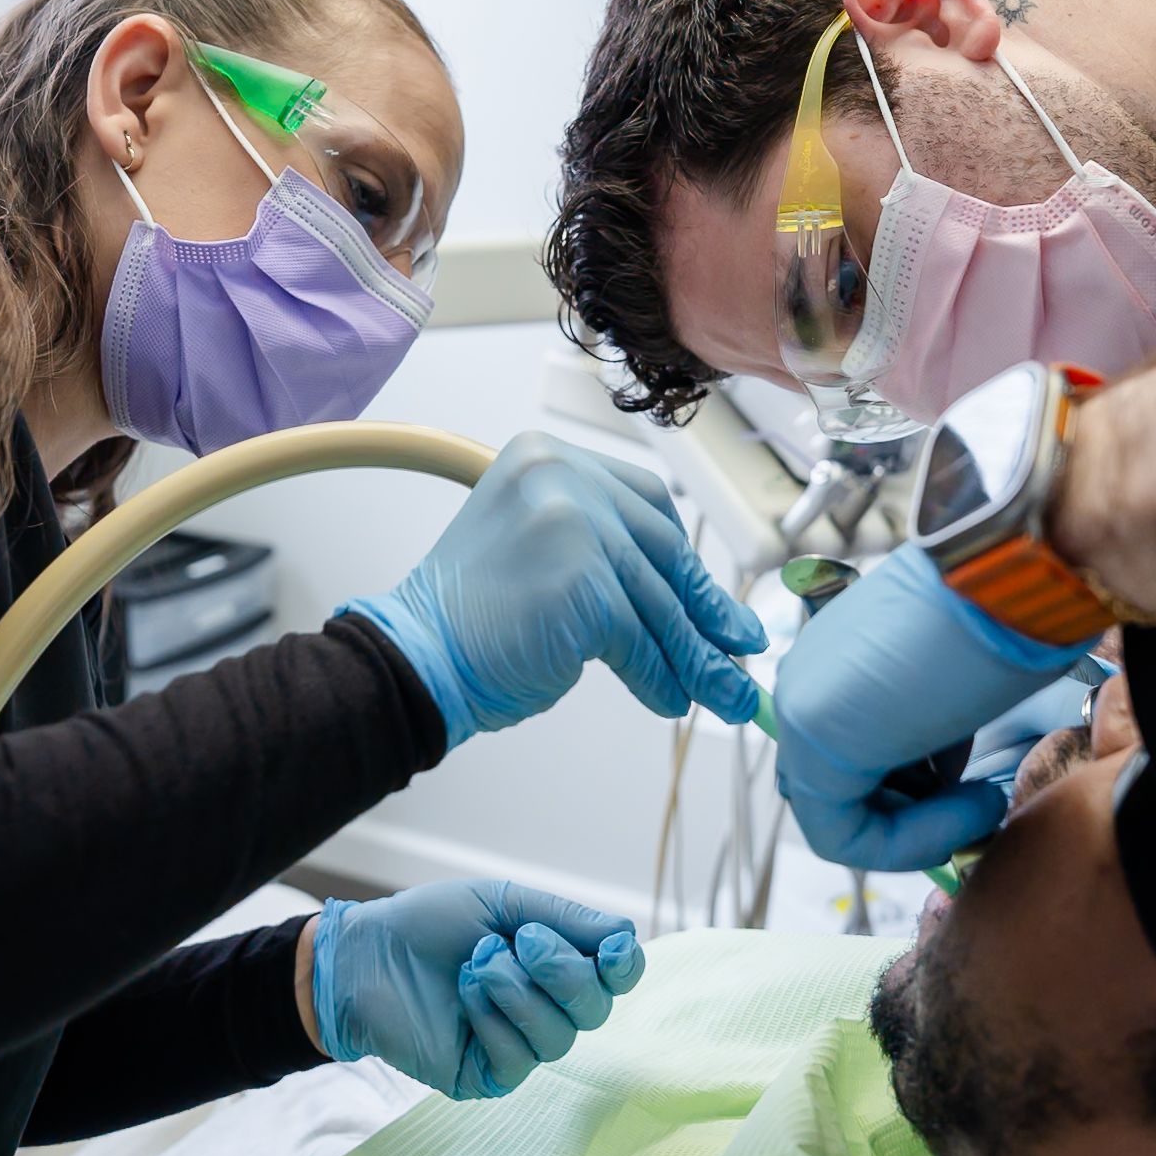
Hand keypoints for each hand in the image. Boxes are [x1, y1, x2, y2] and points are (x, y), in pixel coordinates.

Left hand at [307, 878, 645, 1098]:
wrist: (367, 952)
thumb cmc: (432, 924)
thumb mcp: (504, 904)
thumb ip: (566, 919)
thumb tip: (626, 936)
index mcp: (557, 965)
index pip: (617, 978)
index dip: (624, 966)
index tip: (611, 949)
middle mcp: (546, 1008)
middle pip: (596, 1009)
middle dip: (562, 970)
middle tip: (516, 940)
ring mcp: (517, 1046)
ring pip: (559, 1037)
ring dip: (518, 991)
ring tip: (476, 963)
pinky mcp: (485, 1076)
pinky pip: (518, 1061)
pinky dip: (494, 1018)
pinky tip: (465, 994)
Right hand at [346, 432, 765, 748]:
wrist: (416, 657)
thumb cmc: (473, 619)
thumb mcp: (542, 556)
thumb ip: (605, 553)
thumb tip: (695, 597)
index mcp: (546, 456)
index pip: (644, 502)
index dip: (681, 556)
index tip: (713, 600)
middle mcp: (561, 475)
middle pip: (659, 548)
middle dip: (704, 608)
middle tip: (740, 648)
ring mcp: (571, 524)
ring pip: (658, 599)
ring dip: (696, 654)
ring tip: (724, 693)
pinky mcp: (582, 581)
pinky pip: (641, 637)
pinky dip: (660, 674)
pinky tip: (667, 698)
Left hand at [772, 545, 1092, 871]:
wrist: (1007, 578)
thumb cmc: (1000, 615)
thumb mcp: (954, 685)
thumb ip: (928, 732)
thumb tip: (943, 784)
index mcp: (835, 660)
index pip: (848, 756)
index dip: (914, 794)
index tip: (973, 791)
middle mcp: (807, 680)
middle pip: (839, 788)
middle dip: (911, 812)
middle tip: (974, 804)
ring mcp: (803, 710)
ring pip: (838, 815)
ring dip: (917, 826)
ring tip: (979, 791)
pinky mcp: (815, 743)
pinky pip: (843, 834)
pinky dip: (912, 841)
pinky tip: (971, 806)